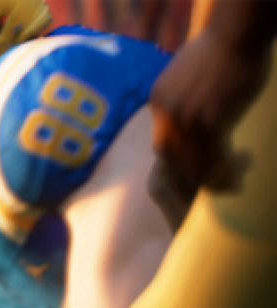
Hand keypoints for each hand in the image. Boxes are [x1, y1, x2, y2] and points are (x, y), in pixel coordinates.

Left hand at [150, 29, 268, 204]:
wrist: (235, 35)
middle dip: (188, 175)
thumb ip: (180, 96)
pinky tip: (237, 171)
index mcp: (158, 101)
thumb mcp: (183, 74)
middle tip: (206, 184)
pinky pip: (215, 154)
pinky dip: (225, 167)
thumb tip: (187, 111)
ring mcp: (188, 118)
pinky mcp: (212, 119)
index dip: (177, 161)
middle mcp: (167, 112)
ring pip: (193, 160)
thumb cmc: (218, 50)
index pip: (162, 143)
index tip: (192, 170)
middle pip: (170, 157)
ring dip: (209, 177)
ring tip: (226, 183)